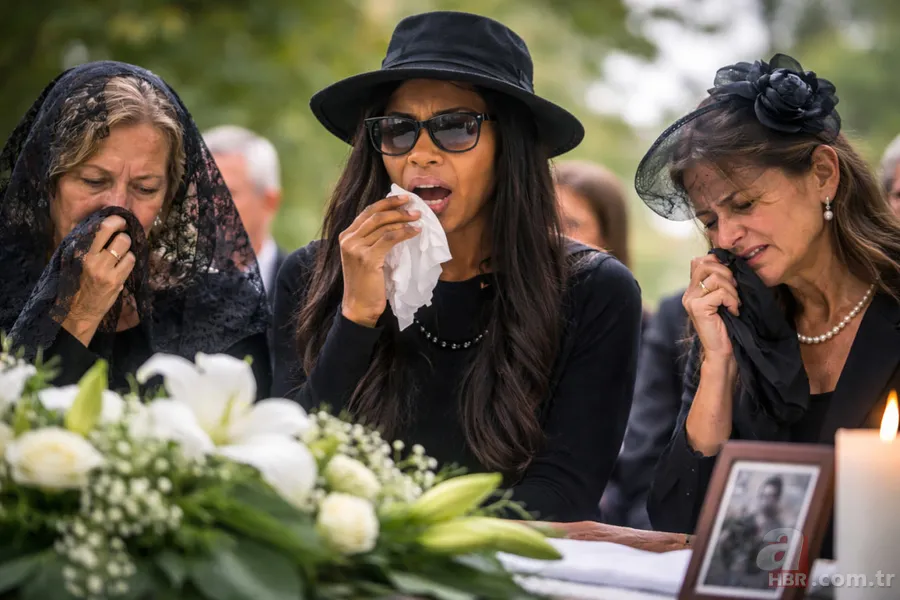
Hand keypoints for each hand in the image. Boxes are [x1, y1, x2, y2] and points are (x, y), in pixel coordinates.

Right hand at [61, 215, 136, 345]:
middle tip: (123, 234)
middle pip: (119, 236)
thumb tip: (106, 225)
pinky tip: (122, 265)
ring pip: (127, 247)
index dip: (115, 220)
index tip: (120, 220)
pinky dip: (130, 260)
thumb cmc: (76, 282)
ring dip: (128, 248)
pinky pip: (131, 261)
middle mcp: (91, 259)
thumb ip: (88, 244)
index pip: (100, 228)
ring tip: (120, 254)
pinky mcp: (115, 281)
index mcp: (79, 251)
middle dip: (124, 232)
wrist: (78, 309)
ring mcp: (105, 270)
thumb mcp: (75, 260)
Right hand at [339, 196, 421, 326]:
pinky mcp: (367, 259)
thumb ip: (372, 239)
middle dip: (397, 208)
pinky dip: (405, 232)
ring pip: (383, 225)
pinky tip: (415, 231)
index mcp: (346, 236)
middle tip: (415, 207)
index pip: (367, 212)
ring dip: (404, 219)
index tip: (404, 198)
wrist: (359, 306)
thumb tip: (394, 221)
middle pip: (376, 215)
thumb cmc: (366, 283)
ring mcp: (356, 248)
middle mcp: (348, 239)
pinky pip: (390, 238)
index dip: (387, 203)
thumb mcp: (364, 256)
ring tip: (418, 219)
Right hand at [682, 254, 740, 364]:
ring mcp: (691, 300)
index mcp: (692, 289)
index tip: (730, 279)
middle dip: (727, 273)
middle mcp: (688, 293)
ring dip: (732, 290)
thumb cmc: (728, 325)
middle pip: (706, 264)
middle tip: (734, 290)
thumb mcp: (723, 298)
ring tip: (734, 303)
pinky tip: (733, 311)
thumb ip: (720, 282)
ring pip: (715, 277)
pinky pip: (720, 293)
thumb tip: (728, 261)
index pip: (699, 261)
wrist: (722, 351)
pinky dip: (732, 300)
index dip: (718, 263)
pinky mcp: (698, 308)